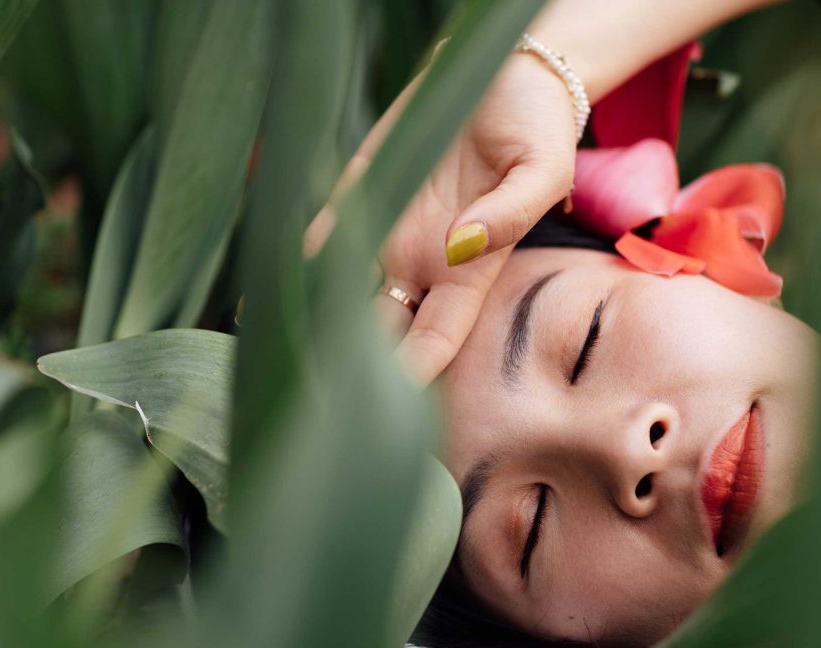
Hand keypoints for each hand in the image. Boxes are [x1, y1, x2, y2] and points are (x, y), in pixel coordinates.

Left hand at [305, 54, 575, 384]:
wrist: (507, 67)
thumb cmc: (538, 126)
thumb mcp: (544, 170)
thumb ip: (511, 215)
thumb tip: (462, 246)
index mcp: (469, 270)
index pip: (436, 339)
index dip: (411, 374)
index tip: (380, 406)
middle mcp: (424, 258)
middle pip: (381, 328)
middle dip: (352, 362)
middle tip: (311, 393)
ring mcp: (390, 224)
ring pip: (346, 287)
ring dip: (317, 314)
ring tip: (279, 348)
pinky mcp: (364, 183)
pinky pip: (326, 224)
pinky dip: (302, 250)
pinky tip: (276, 280)